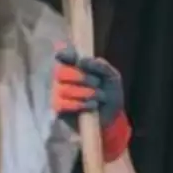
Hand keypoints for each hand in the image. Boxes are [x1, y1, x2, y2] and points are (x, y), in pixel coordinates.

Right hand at [51, 42, 132, 161]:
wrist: (113, 117)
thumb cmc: (110, 94)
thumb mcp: (112, 77)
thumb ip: (101, 66)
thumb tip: (82, 60)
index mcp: (77, 67)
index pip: (64, 57)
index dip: (65, 55)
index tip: (72, 58)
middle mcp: (65, 79)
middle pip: (61, 73)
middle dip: (81, 77)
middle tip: (96, 83)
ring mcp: (60, 94)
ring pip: (64, 90)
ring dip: (86, 93)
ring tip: (99, 97)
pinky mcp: (59, 110)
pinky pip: (62, 105)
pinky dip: (79, 105)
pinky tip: (92, 106)